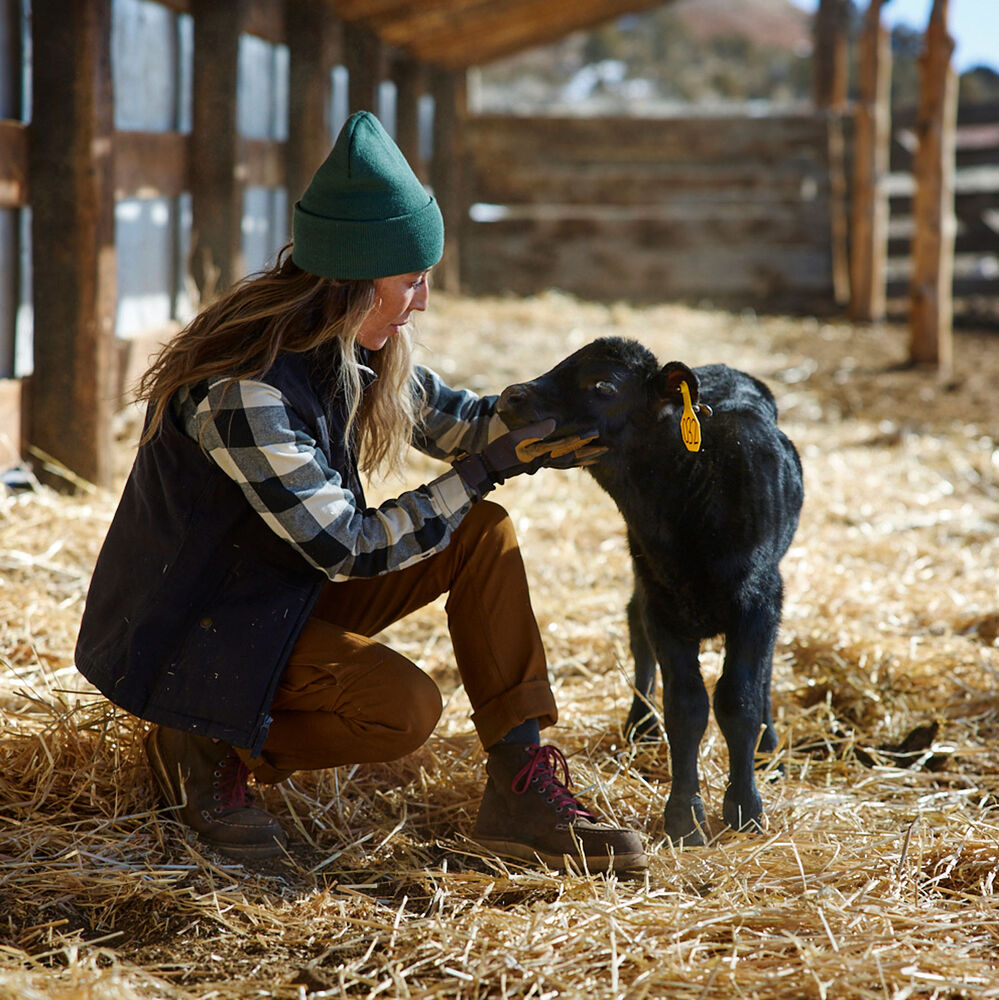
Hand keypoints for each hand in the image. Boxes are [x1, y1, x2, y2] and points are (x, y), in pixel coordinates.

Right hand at [453, 420, 604, 496]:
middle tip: (607, 448)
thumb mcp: (513, 437)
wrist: (487, 468)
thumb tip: (553, 423)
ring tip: (599, 454)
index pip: (565, 445)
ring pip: (568, 461)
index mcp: (539, 453)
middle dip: (589, 452)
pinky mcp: (537, 463)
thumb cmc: (498, 451)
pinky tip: (580, 458)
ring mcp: (541, 463)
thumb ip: (533, 430)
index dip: (581, 439)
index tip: (596, 432)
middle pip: (572, 456)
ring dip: (585, 458)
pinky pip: (560, 463)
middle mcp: (544, 460)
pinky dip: (573, 461)